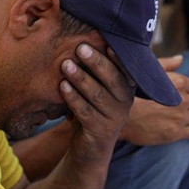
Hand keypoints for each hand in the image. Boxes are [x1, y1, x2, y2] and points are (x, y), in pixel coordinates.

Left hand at [60, 43, 134, 163]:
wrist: (89, 151)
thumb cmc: (90, 111)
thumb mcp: (96, 90)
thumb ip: (96, 70)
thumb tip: (82, 37)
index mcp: (126, 88)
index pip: (125, 68)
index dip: (117, 55)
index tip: (105, 40)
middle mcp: (125, 102)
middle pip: (112, 78)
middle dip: (96, 62)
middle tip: (80, 48)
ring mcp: (114, 118)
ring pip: (97, 94)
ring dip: (81, 78)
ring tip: (65, 65)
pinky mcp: (100, 132)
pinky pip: (85, 111)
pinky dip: (73, 98)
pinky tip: (62, 86)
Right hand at [120, 55, 188, 145]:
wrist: (118, 117)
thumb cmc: (128, 93)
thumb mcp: (145, 73)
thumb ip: (166, 65)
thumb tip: (181, 59)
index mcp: (177, 82)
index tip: (182, 96)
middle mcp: (182, 99)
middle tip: (186, 109)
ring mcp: (180, 117)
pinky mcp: (176, 133)